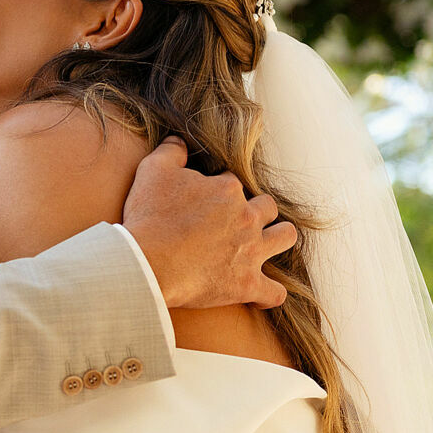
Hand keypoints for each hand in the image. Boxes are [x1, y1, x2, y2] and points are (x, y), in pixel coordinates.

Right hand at [121, 137, 296, 309]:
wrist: (148, 261)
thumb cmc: (150, 216)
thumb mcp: (153, 171)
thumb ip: (170, 151)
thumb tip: (178, 140)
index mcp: (228, 190)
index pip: (233, 183)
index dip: (219, 190)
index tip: (204, 202)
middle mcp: (246, 218)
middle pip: (267, 206)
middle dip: (257, 210)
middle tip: (237, 220)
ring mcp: (251, 252)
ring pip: (285, 238)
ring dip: (278, 237)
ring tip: (265, 243)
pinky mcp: (246, 284)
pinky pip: (274, 293)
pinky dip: (271, 293)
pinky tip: (263, 291)